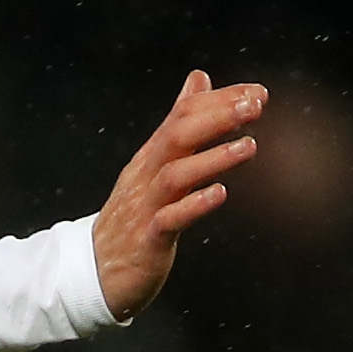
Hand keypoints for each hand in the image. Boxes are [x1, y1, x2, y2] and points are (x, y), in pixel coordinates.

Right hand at [92, 71, 265, 317]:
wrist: (95, 271)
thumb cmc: (132, 218)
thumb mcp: (154, 164)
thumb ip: (179, 124)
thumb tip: (198, 80)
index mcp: (151, 156)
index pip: (182, 115)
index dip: (219, 101)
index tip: (257, 94)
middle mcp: (146, 176)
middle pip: (177, 135)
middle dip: (217, 118)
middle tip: (254, 108)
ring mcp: (145, 207)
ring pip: (176, 174)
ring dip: (213, 158)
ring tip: (248, 146)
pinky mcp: (148, 240)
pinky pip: (170, 219)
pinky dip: (194, 205)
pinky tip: (219, 194)